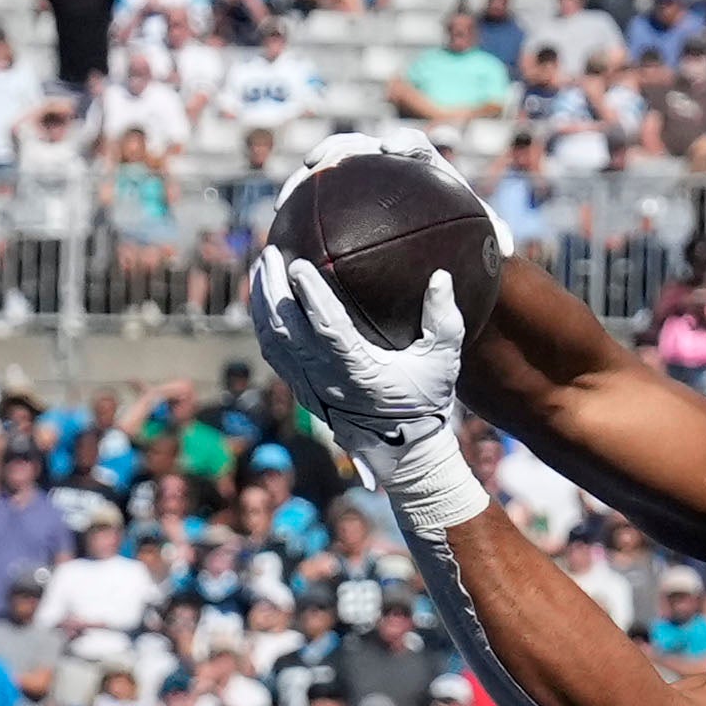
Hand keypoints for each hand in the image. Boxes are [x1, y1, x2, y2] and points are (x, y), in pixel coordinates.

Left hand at [244, 243, 486, 537]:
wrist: (403, 453)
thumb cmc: (425, 402)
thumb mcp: (443, 362)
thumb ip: (443, 319)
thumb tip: (440, 276)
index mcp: (360, 373)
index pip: (327, 330)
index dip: (311, 297)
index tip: (300, 264)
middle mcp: (327, 381)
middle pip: (287, 331)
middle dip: (273, 289)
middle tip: (270, 252)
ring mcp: (310, 387)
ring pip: (272, 342)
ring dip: (262, 303)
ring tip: (262, 267)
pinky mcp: (302, 390)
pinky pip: (274, 354)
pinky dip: (264, 324)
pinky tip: (265, 299)